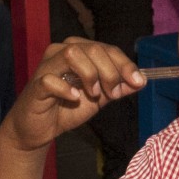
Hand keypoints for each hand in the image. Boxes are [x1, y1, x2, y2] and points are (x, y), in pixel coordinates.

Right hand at [1, 37, 143, 153]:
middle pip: (93, 48)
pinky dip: (66, 89)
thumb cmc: (66, 109)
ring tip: (93, 94)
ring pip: (72, 54)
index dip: (125, 64)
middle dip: (110, 72)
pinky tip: (74, 98)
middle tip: (113, 93)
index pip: (106, 48)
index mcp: (79, 51)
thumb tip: (141, 80)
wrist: (38, 130)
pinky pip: (51, 79)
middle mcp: (61, 51)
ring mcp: (47, 66)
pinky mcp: (36, 85)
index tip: (138, 82)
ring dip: (90, 75)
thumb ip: (118, 87)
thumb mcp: (99, 98)